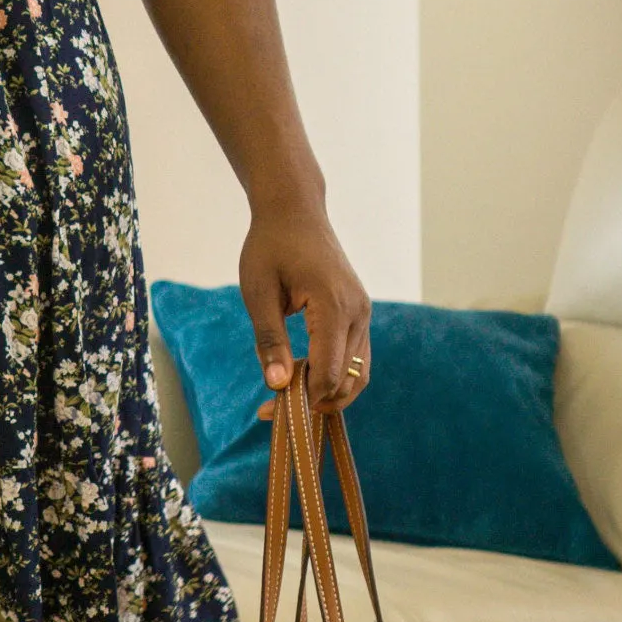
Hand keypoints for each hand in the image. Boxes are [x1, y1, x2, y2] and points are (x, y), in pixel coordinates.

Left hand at [239, 198, 371, 416]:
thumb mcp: (258, 293)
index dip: (302, 399)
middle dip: (314, 402)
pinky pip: (356, 356)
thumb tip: (278, 386)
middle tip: (273, 410)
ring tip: (288, 398)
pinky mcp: (360, 312)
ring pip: (358, 373)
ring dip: (327, 392)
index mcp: (334, 305)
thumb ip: (270, 341)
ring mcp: (363, 312)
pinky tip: (303, 377)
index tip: (269, 411)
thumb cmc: (270, 246)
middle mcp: (358, 311)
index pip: (328, 372)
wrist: (294, 211)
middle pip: (347, 379)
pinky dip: (335, 374)